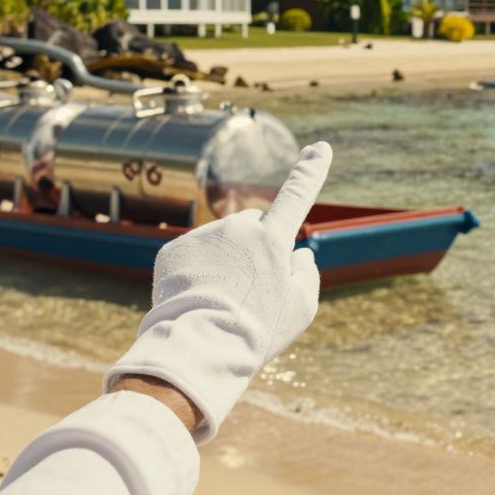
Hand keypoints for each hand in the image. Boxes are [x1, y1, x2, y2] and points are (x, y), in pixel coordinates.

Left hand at [105, 142, 331, 443]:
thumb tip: (298, 254)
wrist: (199, 347)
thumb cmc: (258, 331)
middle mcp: (237, 228)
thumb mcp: (300, 308)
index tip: (321, 146)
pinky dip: (197, 272)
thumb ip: (306, 274)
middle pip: (254, 226)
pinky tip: (199, 299)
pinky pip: (193, 254)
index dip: (311, 171)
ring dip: (225, 262)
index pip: (297, 195)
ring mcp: (203, 237)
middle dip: (256, 246)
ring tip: (222, 302)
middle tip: (252, 289)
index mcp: (273, 239)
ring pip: (222, 242)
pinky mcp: (173, 250)